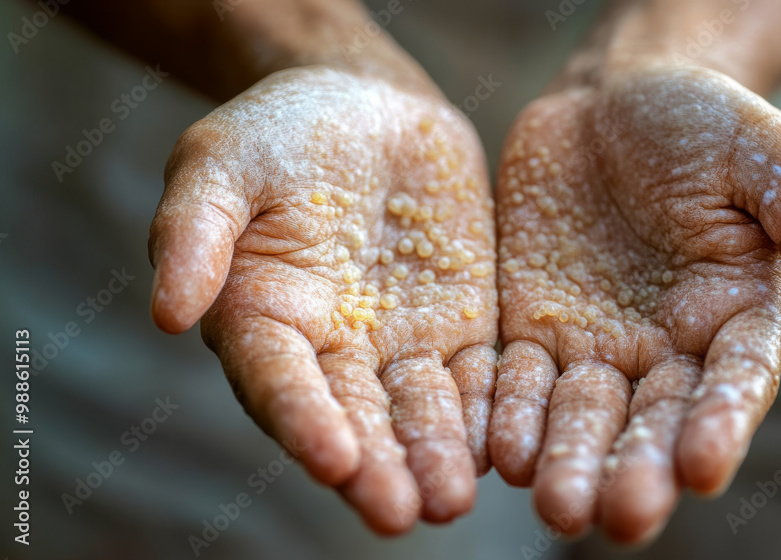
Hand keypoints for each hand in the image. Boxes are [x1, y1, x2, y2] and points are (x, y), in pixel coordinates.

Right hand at [148, 66, 497, 532]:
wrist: (364, 103)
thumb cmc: (277, 132)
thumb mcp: (220, 164)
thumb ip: (194, 233)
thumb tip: (167, 317)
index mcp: (263, 321)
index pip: (280, 383)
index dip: (304, 421)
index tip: (332, 460)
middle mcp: (332, 351)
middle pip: (355, 421)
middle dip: (377, 469)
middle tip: (400, 515)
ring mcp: (400, 344)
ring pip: (420, 413)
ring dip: (436, 457)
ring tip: (451, 501)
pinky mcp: (460, 325)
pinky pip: (477, 375)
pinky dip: (488, 411)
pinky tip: (507, 445)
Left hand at [487, 65, 780, 541]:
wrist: (613, 99)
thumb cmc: (705, 123)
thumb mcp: (768, 154)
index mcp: (734, 318)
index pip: (733, 383)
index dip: (720, 424)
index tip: (703, 467)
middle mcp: (664, 349)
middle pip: (650, 420)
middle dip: (634, 468)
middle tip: (618, 517)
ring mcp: (593, 344)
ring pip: (579, 415)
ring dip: (566, 460)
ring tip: (554, 503)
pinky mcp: (530, 328)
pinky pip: (516, 379)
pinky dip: (508, 414)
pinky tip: (496, 450)